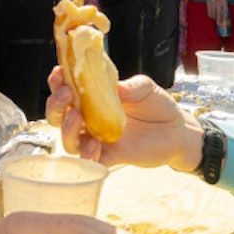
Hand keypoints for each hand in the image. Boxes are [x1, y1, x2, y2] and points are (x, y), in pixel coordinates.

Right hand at [45, 68, 202, 171]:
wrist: (178, 131)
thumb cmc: (158, 106)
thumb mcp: (147, 88)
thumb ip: (132, 86)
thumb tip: (117, 87)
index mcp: (94, 97)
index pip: (67, 88)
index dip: (58, 81)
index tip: (59, 73)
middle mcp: (91, 118)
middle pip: (58, 116)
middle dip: (55, 105)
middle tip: (67, 95)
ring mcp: (98, 138)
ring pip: (69, 140)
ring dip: (67, 129)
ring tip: (78, 117)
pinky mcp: (110, 156)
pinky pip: (90, 161)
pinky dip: (87, 156)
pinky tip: (94, 146)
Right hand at [205, 0, 228, 25]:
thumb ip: (224, 5)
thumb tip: (225, 14)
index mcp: (224, 2)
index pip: (225, 11)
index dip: (225, 17)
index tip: (224, 21)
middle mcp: (218, 3)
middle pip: (219, 14)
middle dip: (219, 20)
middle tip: (218, 24)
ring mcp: (213, 3)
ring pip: (213, 13)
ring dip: (214, 17)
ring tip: (215, 20)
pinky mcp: (208, 3)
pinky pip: (209, 10)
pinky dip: (210, 14)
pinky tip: (211, 17)